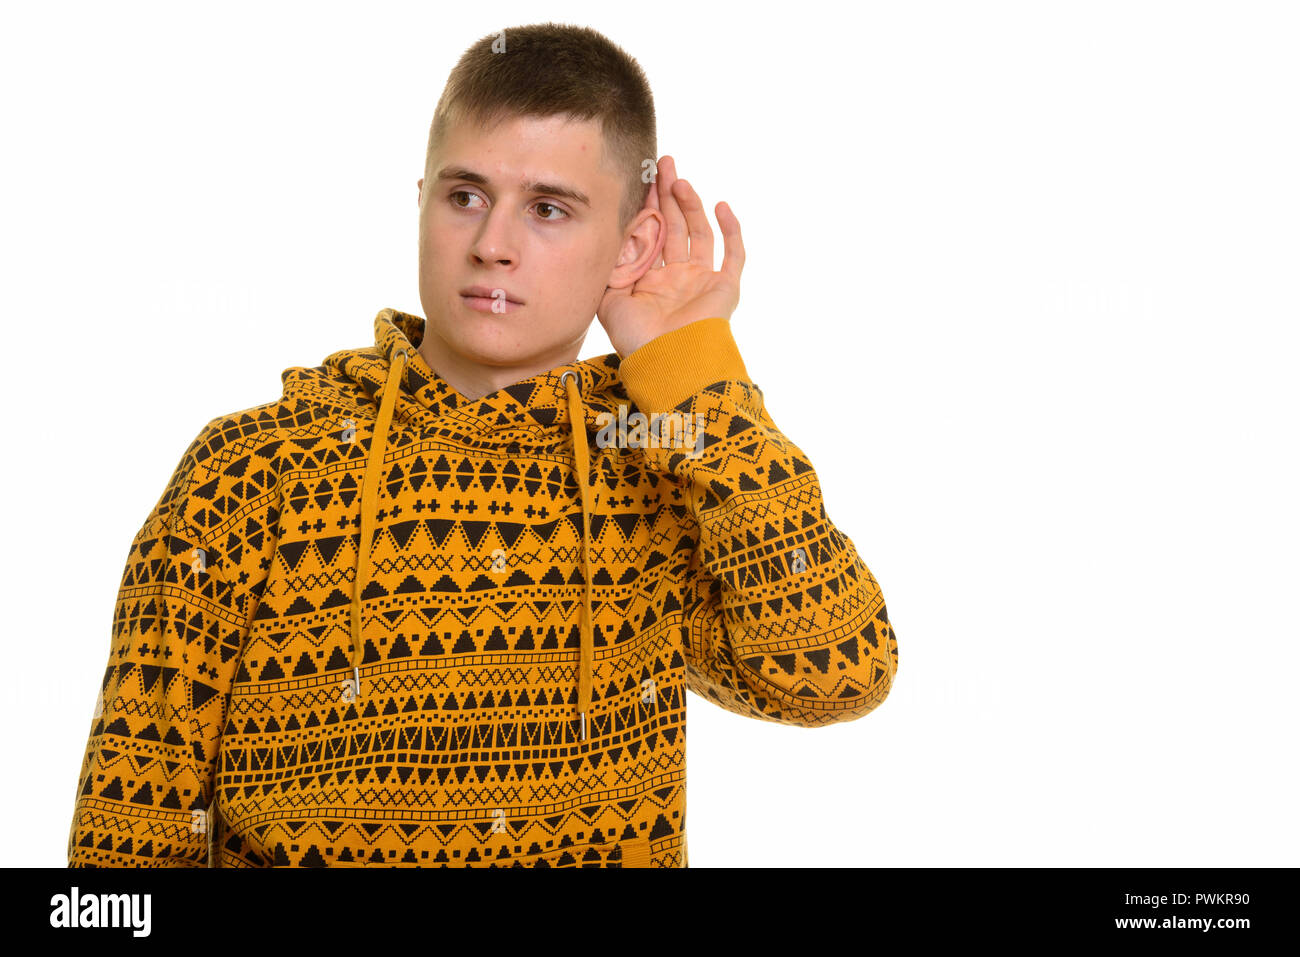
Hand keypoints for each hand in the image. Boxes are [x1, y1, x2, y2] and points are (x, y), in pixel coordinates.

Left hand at [597, 155, 744, 356]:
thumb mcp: (608, 300)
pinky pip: (733, 255)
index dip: (647, 206)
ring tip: (680, 181)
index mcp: (650, 280)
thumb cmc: (636, 337)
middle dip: (668, 194)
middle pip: (675, 226)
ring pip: (699, 233)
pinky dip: (732, 230)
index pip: (650, 233)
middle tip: (663, 164)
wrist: (667, 362)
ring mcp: (702, 281)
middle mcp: (677, 277)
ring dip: (691, 205)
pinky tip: (722, 205)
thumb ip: (607, 269)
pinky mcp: (725, 288)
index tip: (640, 179)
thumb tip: (603, 237)